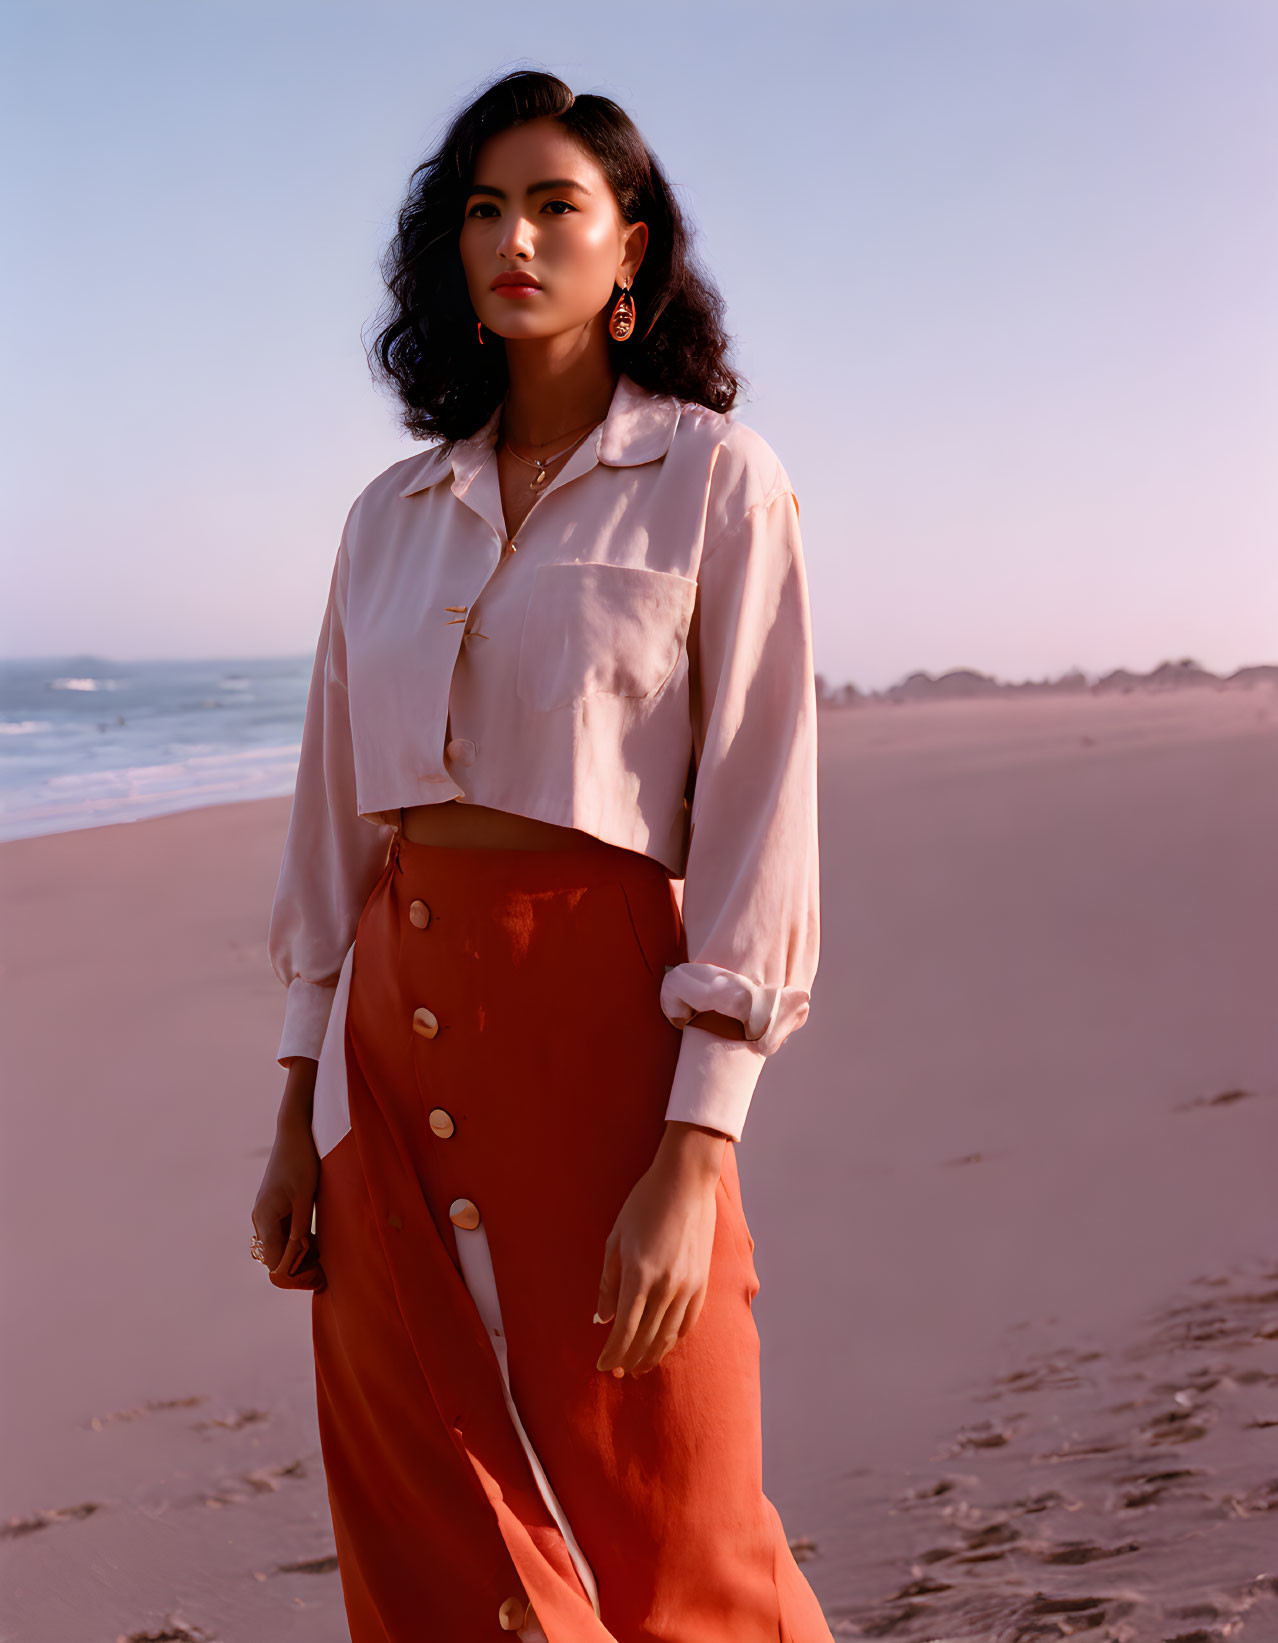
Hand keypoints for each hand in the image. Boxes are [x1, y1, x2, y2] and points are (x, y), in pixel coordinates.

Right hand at [251, 1110, 326, 1291]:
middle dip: (294, 1265)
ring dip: (294, 1253)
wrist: (294, 1133)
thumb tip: (297, 1257)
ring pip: (276, 1245)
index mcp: (265, 1218)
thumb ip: (299, 1229)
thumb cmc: (301, 1163)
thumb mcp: (304, 1198)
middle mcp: (260, 1218)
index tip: (315, 1276)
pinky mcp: (272, 1207)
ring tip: (318, 1256)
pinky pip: (279, 1232)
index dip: (292, 1273)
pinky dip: (293, 1240)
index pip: (272, 1260)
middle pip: (272, 1255)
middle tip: (319, 1270)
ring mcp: (264, 1212)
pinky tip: (311, 1240)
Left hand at [593, 1130, 723, 1377]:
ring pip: (668, 1336)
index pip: (623, 1330)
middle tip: (616, 1372)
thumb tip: (602, 1318)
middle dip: (628, 1359)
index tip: (601, 1365)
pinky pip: (688, 1322)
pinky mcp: (703, 1281)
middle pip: (645, 1338)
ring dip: (651, 1355)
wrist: (686, 1181)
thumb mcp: (616, 1240)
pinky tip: (663, 1346)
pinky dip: (673, 1339)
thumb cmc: (644, 1204)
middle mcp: (666, 1286)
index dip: (612, 1353)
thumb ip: (609, 1283)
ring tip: (637, 1367)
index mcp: (639, 1275)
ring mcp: (688, 1285)